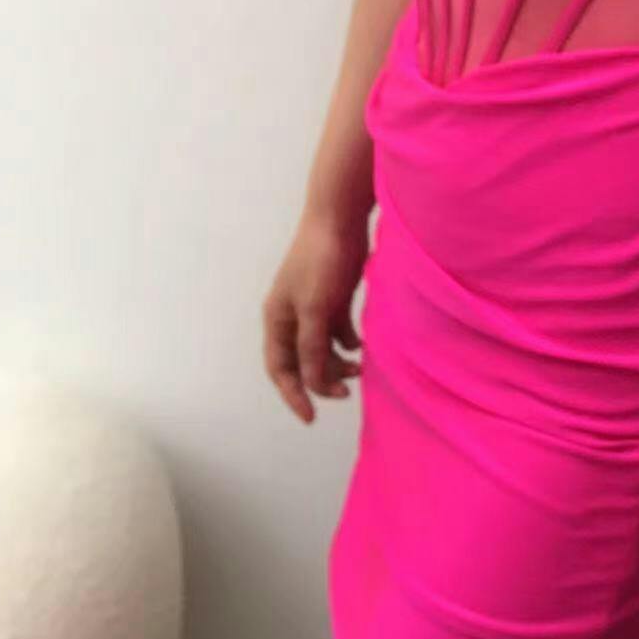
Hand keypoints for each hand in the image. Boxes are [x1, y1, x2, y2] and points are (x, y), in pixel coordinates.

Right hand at [262, 212, 368, 423]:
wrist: (339, 220)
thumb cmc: (321, 263)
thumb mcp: (315, 309)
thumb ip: (312, 347)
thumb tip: (312, 382)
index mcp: (277, 319)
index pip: (280, 368)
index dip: (293, 395)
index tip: (310, 418)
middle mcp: (290, 316)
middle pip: (301, 361)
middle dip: (320, 379)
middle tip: (347, 390)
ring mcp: (312, 306)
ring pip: (321, 347)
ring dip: (337, 361)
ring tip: (360, 367)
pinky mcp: (332, 297)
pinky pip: (337, 331)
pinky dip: (347, 342)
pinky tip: (362, 346)